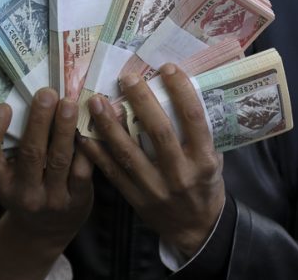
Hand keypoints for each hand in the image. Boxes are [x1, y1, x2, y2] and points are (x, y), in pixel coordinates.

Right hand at [0, 89, 93, 278]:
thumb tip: (29, 100)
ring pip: (59, 159)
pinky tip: (88, 124)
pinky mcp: (78, 199)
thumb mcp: (9, 176)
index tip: (4, 107)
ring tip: (69, 103)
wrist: (45, 231)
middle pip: (31, 153)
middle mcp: (24, 194)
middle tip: (47, 93)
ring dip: (64, 128)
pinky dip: (86, 145)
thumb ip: (13, 148)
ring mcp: (53, 199)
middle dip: (39, 120)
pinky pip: (83, 169)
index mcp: (1, 184)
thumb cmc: (26, 190)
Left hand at [77, 64, 224, 257]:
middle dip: (141, 101)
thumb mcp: (214, 159)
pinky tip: (83, 134)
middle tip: (127, 78)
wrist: (196, 228)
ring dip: (110, 125)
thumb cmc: (206, 185)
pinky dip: (96, 152)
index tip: (167, 68)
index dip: (181, 90)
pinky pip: (112, 172)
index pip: (194, 118)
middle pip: (159, 132)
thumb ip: (198, 132)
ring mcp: (156, 188)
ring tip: (96, 101)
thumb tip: (180, 91)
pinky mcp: (136, 198)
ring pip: (129, 153)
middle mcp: (181, 174)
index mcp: (204, 160)